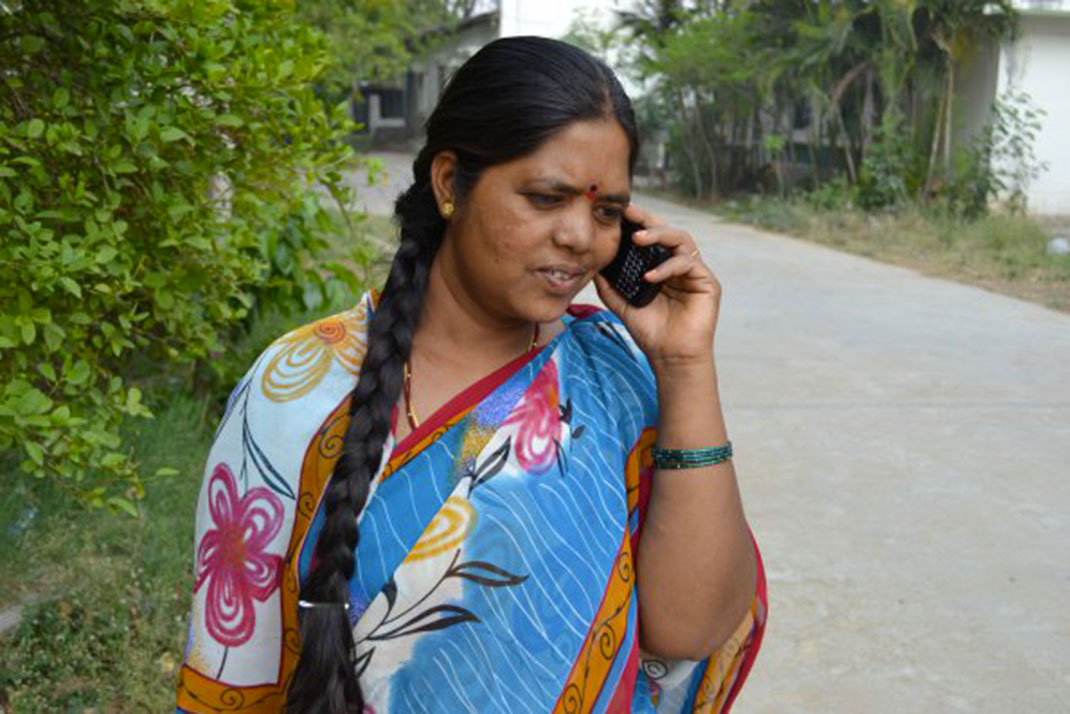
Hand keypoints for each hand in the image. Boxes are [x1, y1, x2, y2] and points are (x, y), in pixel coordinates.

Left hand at [593, 202, 720, 371]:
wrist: (669, 356)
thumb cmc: (650, 331)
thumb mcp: (622, 304)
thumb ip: (609, 286)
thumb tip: (593, 266)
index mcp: (661, 266)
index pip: (651, 238)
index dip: (637, 223)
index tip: (620, 213)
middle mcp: (679, 265)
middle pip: (667, 231)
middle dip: (648, 220)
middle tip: (630, 213)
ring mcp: (694, 272)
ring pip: (681, 239)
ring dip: (659, 235)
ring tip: (637, 239)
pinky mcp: (707, 282)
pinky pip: (689, 263)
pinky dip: (668, 266)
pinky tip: (650, 277)